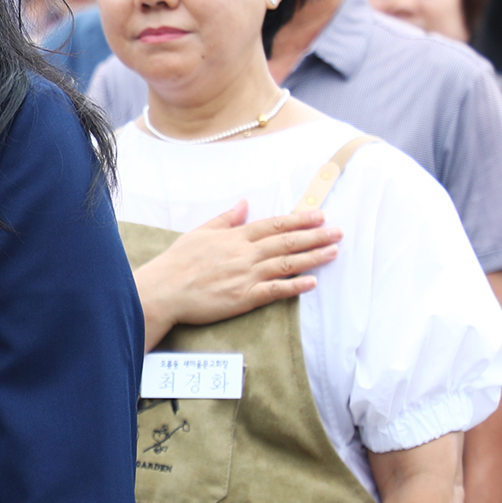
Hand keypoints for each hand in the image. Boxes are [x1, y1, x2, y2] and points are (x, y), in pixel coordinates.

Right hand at [134, 201, 338, 345]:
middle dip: (315, 236)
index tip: (318, 216)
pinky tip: (312, 283)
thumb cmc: (177, 262)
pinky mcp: (244, 298)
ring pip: (286, 264)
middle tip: (337, 232)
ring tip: (333, 252)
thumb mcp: (199, 232)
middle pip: (287, 242)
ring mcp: (246, 276)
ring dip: (313, 257)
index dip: (298, 220)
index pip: (274, 225)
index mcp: (235, 237)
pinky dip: (295, 286)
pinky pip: (275, 291)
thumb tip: (244, 204)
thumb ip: (226, 219)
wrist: (164, 290)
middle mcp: (245, 254)